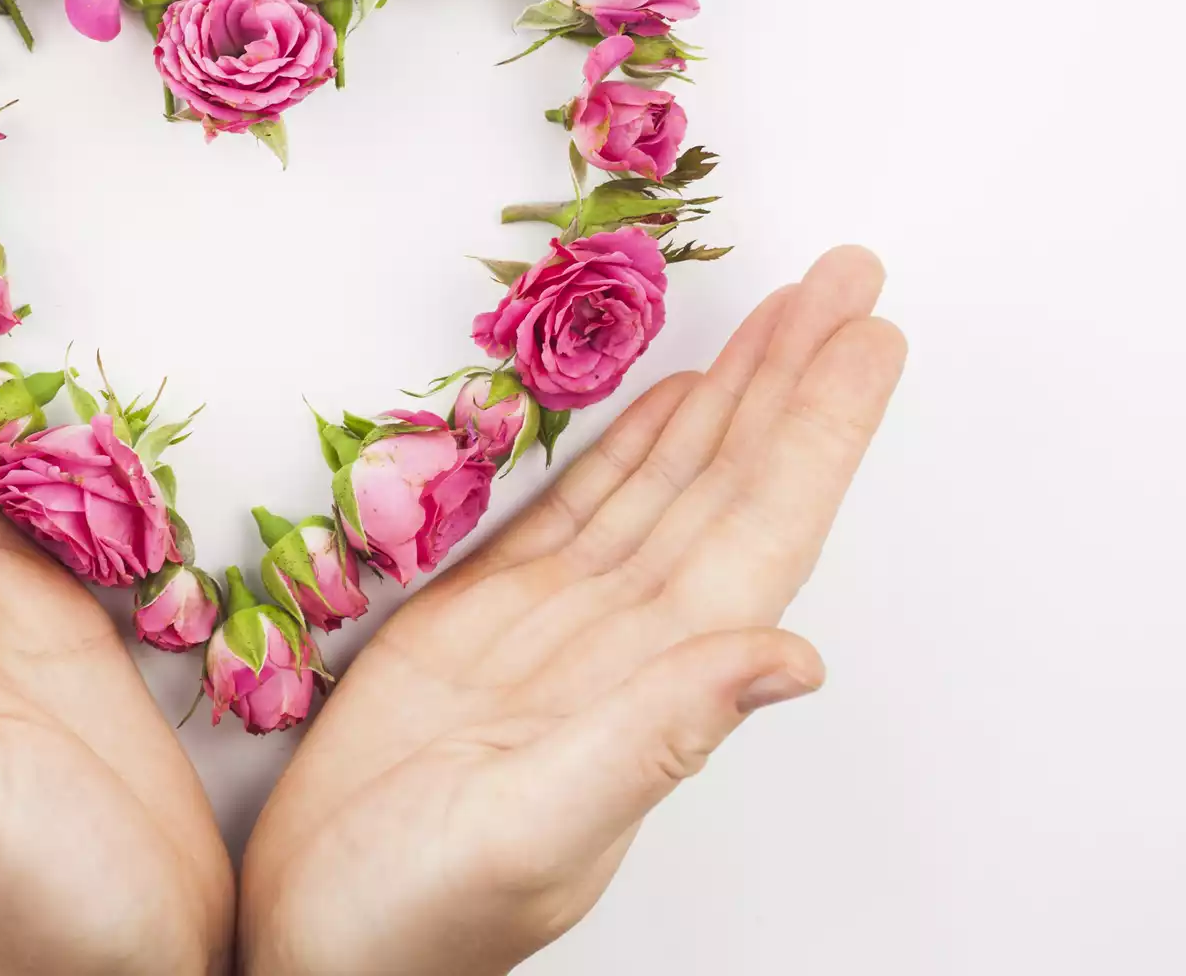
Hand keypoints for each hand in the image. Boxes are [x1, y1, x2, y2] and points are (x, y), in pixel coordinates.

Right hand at [239, 247, 905, 975]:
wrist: (313, 942)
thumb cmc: (411, 916)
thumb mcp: (533, 828)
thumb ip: (654, 737)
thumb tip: (795, 658)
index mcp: (653, 681)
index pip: (763, 527)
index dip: (819, 429)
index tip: (871, 336)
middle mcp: (627, 642)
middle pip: (732, 482)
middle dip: (792, 377)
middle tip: (847, 276)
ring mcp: (561, 628)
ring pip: (667, 485)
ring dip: (729, 398)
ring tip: (783, 316)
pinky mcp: (485, 622)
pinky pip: (582, 512)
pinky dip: (632, 450)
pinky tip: (667, 404)